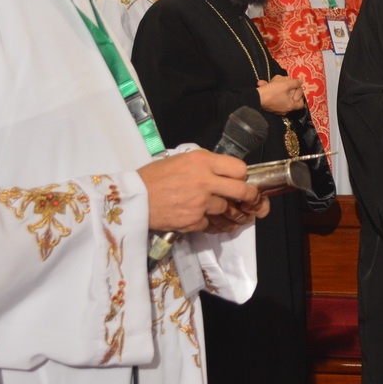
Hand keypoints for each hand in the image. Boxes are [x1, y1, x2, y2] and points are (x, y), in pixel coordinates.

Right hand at [140, 149, 267, 233]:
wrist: (133, 198)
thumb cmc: (154, 177)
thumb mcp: (181, 160)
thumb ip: (204, 164)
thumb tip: (223, 172)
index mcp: (202, 161)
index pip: (239, 169)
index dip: (242, 176)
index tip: (240, 180)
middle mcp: (205, 181)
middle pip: (242, 191)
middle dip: (249, 196)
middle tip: (247, 199)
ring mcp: (200, 203)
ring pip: (226, 209)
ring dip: (223, 210)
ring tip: (214, 208)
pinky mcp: (194, 220)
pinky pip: (209, 223)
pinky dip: (205, 221)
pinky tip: (197, 216)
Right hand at [257, 75, 306, 113]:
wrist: (255, 98)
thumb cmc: (272, 92)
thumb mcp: (285, 85)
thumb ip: (295, 83)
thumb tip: (301, 82)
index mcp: (290, 106)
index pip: (301, 104)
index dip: (300, 95)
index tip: (296, 88)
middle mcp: (284, 109)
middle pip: (291, 97)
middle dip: (288, 87)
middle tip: (284, 81)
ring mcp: (276, 108)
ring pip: (280, 95)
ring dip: (277, 86)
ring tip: (272, 80)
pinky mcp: (269, 105)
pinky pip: (272, 96)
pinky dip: (270, 89)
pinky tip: (263, 83)